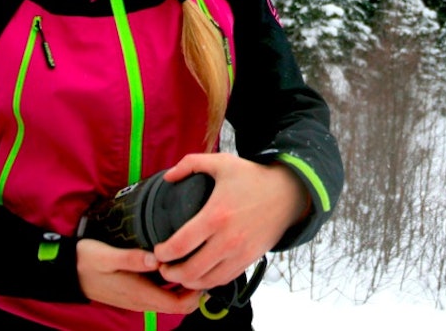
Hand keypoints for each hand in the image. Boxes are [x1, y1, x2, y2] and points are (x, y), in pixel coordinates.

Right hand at [76, 238, 200, 313]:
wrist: (68, 272)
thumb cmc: (86, 262)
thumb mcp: (106, 256)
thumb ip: (131, 258)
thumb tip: (155, 259)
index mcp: (140, 294)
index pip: (179, 305)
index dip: (197, 293)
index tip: (203, 272)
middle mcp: (142, 300)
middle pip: (180, 305)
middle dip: (196, 290)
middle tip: (203, 265)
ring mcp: (139, 299)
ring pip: (172, 301)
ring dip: (186, 288)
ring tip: (193, 263)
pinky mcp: (135, 293)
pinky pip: (162, 295)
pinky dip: (174, 286)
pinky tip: (175, 266)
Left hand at [151, 153, 309, 291]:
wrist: (288, 193)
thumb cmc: (252, 177)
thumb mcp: (222, 162)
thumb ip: (190, 164)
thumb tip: (167, 177)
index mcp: (216, 215)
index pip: (180, 245)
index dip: (162, 253)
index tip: (157, 251)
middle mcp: (228, 239)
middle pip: (190, 270)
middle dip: (170, 273)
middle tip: (162, 267)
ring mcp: (240, 252)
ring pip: (207, 281)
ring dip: (188, 282)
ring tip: (178, 274)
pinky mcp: (250, 259)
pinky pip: (224, 279)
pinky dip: (208, 283)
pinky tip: (199, 276)